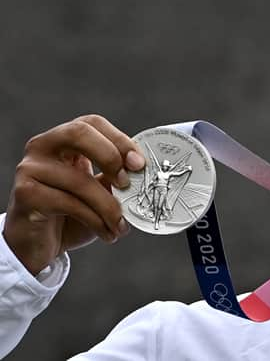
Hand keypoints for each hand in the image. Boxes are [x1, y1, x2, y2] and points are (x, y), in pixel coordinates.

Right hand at [2, 115, 145, 274]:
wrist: (39, 245)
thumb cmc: (71, 214)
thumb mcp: (98, 190)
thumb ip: (115, 176)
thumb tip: (145, 172)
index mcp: (63, 139)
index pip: (92, 123)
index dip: (119, 139)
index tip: (139, 164)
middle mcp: (43, 147)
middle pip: (79, 133)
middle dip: (111, 157)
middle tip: (127, 184)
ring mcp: (30, 168)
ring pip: (79, 180)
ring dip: (109, 206)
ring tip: (121, 225)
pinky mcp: (26, 194)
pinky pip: (70, 204)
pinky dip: (96, 221)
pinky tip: (107, 233)